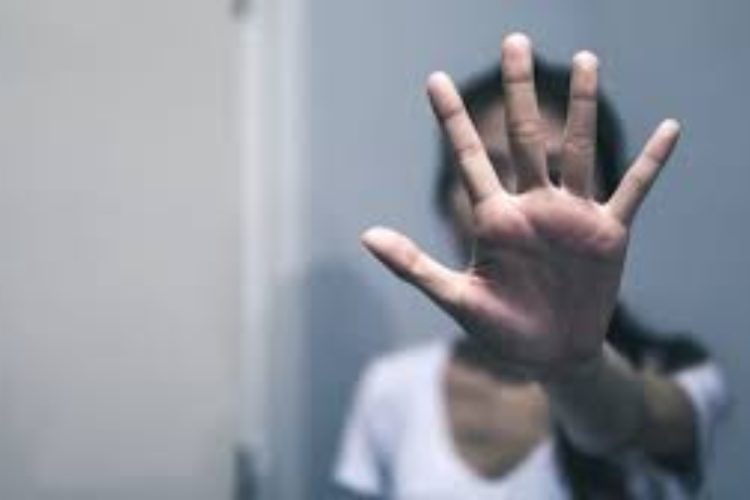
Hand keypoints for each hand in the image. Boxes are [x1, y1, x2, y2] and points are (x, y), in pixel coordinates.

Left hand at [362, 34, 679, 378]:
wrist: (551, 355)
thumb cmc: (501, 330)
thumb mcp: (456, 298)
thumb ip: (415, 266)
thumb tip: (366, 234)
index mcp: (494, 218)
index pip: (470, 158)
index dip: (451, 119)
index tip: (433, 79)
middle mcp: (532, 206)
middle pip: (526, 136)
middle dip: (520, 91)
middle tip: (514, 41)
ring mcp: (571, 216)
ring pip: (579, 150)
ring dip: (582, 107)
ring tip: (585, 59)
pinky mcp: (608, 233)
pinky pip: (633, 190)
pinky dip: (652, 162)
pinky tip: (670, 129)